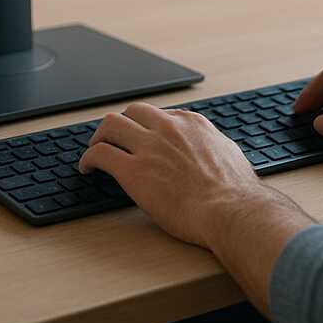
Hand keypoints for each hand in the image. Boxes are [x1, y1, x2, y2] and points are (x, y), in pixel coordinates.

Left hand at [79, 102, 286, 247]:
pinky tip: (87, 168)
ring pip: (110, 125)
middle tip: (113, 140)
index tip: (140, 137)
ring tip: (95, 150)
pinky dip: (88, 158)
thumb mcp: (228, 153)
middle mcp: (168, 128)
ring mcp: (149, 147)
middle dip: (120, 124)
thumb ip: (212, 145)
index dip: (145, 126)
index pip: (159, 114)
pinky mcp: (133, 171)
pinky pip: (100, 154)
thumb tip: (210, 149)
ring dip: (100, 136)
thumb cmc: (236, 192)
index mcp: (191, 123)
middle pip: (131, 111)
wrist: (231, 211)